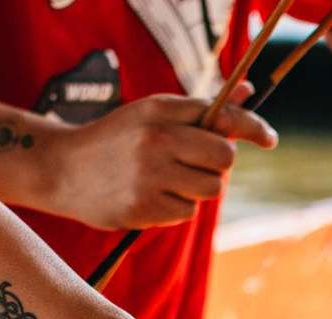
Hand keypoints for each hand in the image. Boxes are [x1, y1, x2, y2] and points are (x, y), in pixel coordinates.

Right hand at [47, 84, 277, 229]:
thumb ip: (201, 108)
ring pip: (210, 189)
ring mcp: (149, 176)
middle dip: (219, 163)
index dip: (254, 128)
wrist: (62, 169)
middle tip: (198, 162)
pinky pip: (187, 212)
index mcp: (160, 110)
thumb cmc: (117, 139)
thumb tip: (250, 92)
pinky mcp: (143, 208)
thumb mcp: (153, 113)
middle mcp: (156, 140)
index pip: (222, 117)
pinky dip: (176, 207)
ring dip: (199, 188)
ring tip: (169, 179)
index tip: (270, 139)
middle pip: (224, 158)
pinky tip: (151, 196)